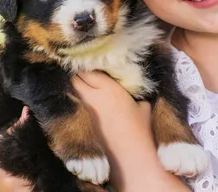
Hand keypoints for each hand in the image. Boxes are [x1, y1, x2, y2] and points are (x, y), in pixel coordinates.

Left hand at [72, 71, 188, 191]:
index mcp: (108, 89)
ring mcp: (87, 110)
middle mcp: (93, 97)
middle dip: (77, 74)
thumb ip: (133, 93)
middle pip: (75, 79)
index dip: (87, 65)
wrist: (130, 155)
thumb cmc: (140, 128)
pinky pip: (79, 105)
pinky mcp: (85, 122)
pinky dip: (80, 100)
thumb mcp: (142, 106)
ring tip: (83, 84)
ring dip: (78, 87)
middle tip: (83, 71)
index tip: (90, 63)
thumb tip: (133, 90)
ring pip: (75, 92)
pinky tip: (87, 101)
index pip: (88, 70)